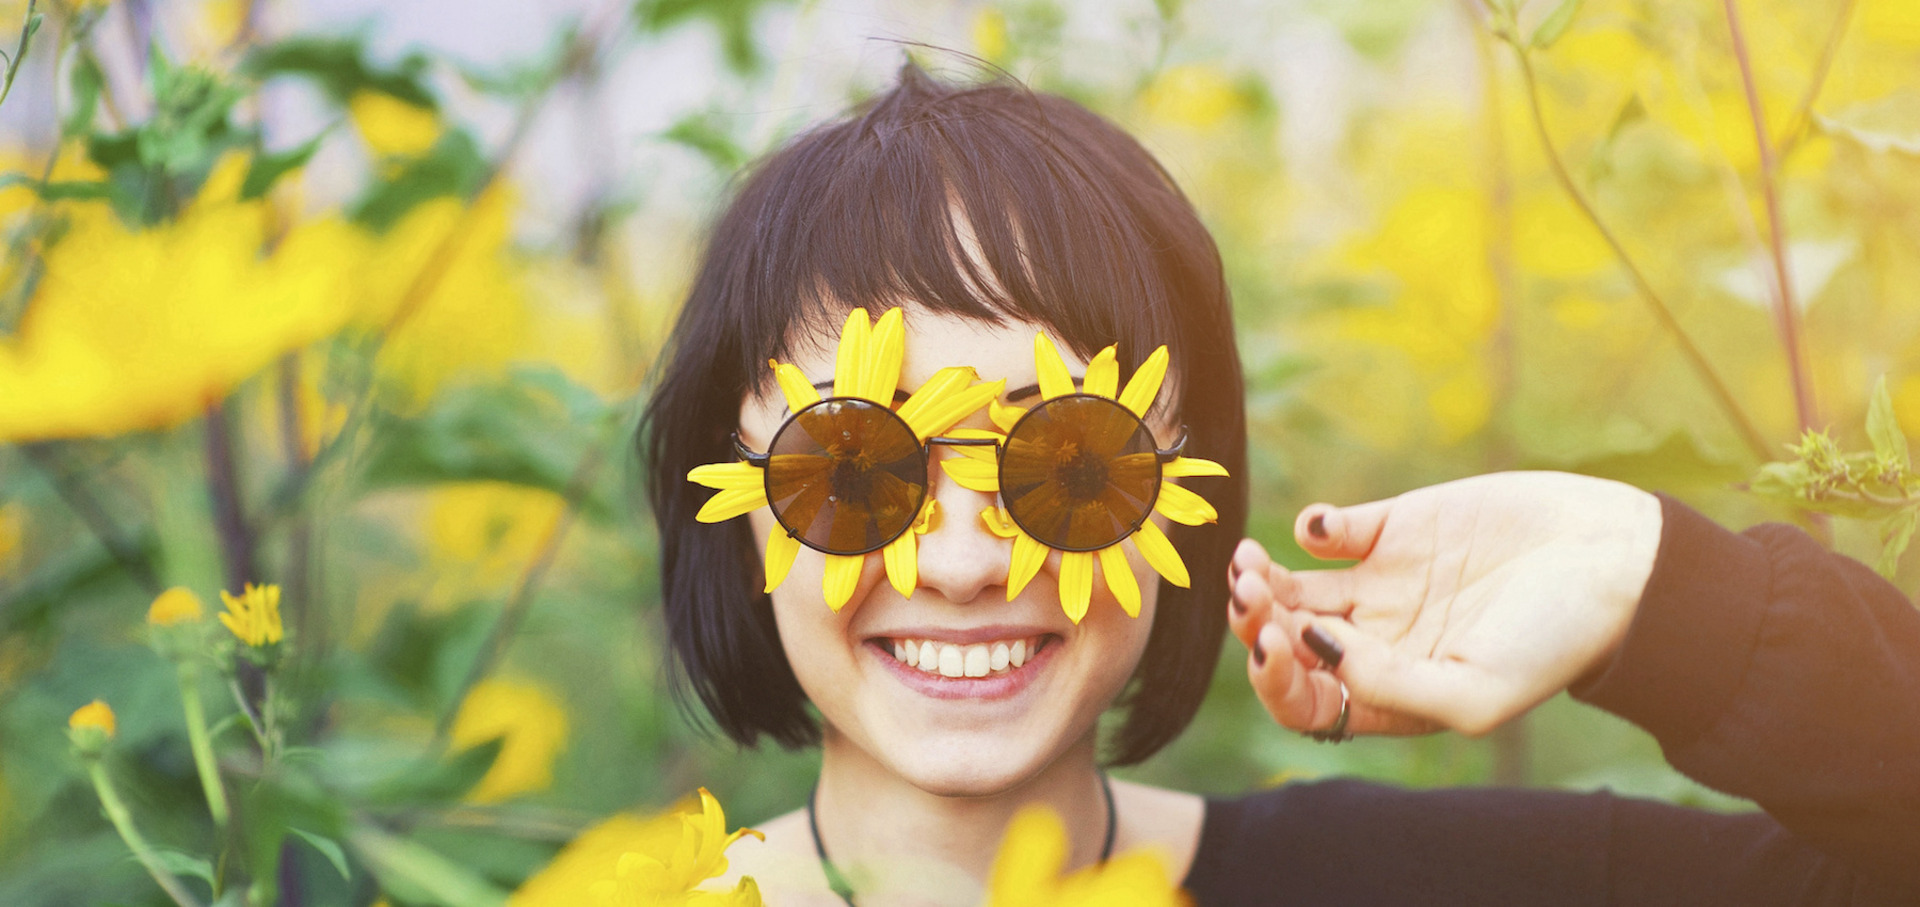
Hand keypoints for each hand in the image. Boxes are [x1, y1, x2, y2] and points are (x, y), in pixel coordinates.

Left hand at [1227, 471, 1662, 737]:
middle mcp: (1378, 643)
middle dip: (1254, 621)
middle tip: (1249, 592)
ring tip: (1251, 560)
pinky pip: (1329, 531)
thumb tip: (1314, 649)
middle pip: (1286, 642)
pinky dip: (1311, 526)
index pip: (1307, 701)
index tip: (1277, 640)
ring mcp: (1383, 585)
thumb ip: (1390, 687)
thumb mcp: (1478, 692)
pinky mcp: (1396, 528)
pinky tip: (1325, 527)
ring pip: (1292, 587)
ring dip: (1262, 577)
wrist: (1616, 559)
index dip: (1274, 680)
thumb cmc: (1559, 639)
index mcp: (1393, 695)